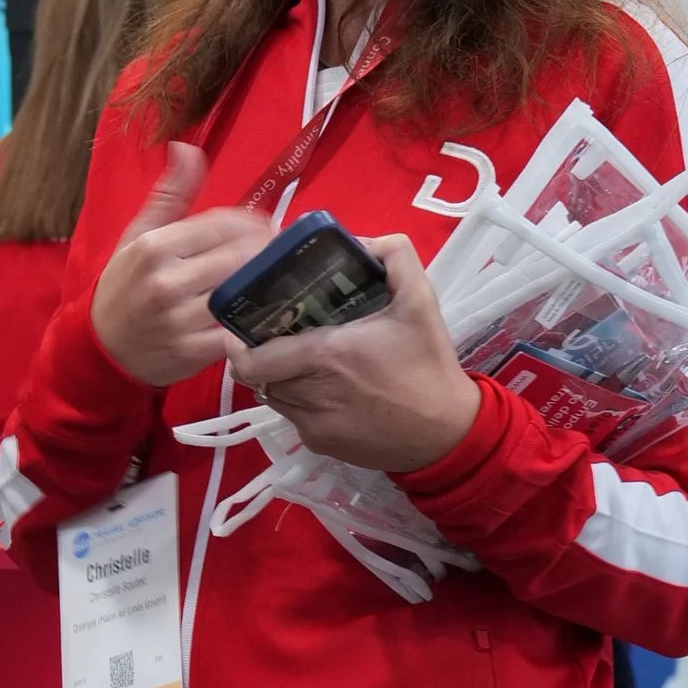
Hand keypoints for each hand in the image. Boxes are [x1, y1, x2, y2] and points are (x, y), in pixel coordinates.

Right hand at [89, 145, 276, 388]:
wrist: (101, 349)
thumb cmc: (123, 286)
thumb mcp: (138, 236)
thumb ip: (169, 195)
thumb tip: (187, 148)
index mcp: (155, 247)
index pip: (222, 224)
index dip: (253, 223)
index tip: (268, 225)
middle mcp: (167, 281)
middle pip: (239, 257)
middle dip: (267, 251)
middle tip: (282, 250)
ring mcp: (180, 319)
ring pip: (242, 294)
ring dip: (268, 284)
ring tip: (280, 276)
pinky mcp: (193, 352)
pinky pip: (237, 332)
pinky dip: (256, 321)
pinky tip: (266, 312)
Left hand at [235, 235, 479, 472]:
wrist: (449, 433)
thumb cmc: (429, 365)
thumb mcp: (421, 301)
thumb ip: (395, 258)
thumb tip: (364, 241)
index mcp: (327, 356)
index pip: (253, 359)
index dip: (239, 344)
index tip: (243, 327)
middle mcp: (311, 394)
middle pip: (258, 377)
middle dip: (259, 356)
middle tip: (275, 336)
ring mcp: (313, 425)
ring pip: (273, 398)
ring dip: (278, 378)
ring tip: (301, 360)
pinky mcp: (321, 446)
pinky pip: (294, 418)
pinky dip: (300, 401)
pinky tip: (326, 389)